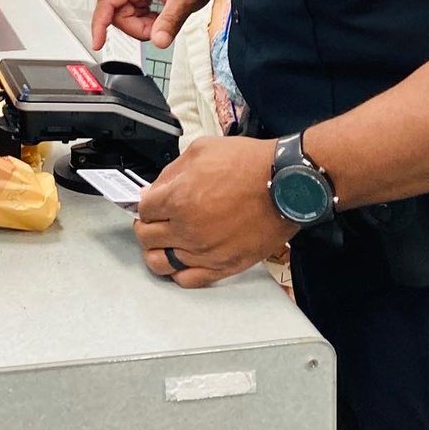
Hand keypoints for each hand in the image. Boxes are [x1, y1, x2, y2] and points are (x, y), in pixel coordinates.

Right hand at [91, 0, 220, 48]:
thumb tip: (158, 41)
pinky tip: (163, 11)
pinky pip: (135, 11)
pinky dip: (148, 18)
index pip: (107, 2)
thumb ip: (170, 21)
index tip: (97, 43)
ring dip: (144, 23)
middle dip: (138, 27)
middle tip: (162, 27)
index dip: (99, 25)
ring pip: (127, 15)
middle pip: (118, 14)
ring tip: (167, 14)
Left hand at [134, 137, 295, 287]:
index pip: (143, 209)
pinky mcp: (223, 266)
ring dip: (157, 251)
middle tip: (156, 219)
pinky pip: (188, 280)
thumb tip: (156, 188)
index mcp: (178, 198)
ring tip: (165, 242)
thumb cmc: (250, 164)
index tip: (152, 202)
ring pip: (160, 263)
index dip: (146, 203)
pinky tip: (182, 260)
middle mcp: (187, 229)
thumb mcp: (202, 149)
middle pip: (146, 237)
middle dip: (147, 225)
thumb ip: (173, 170)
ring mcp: (204, 252)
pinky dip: (179, 272)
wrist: (286, 184)